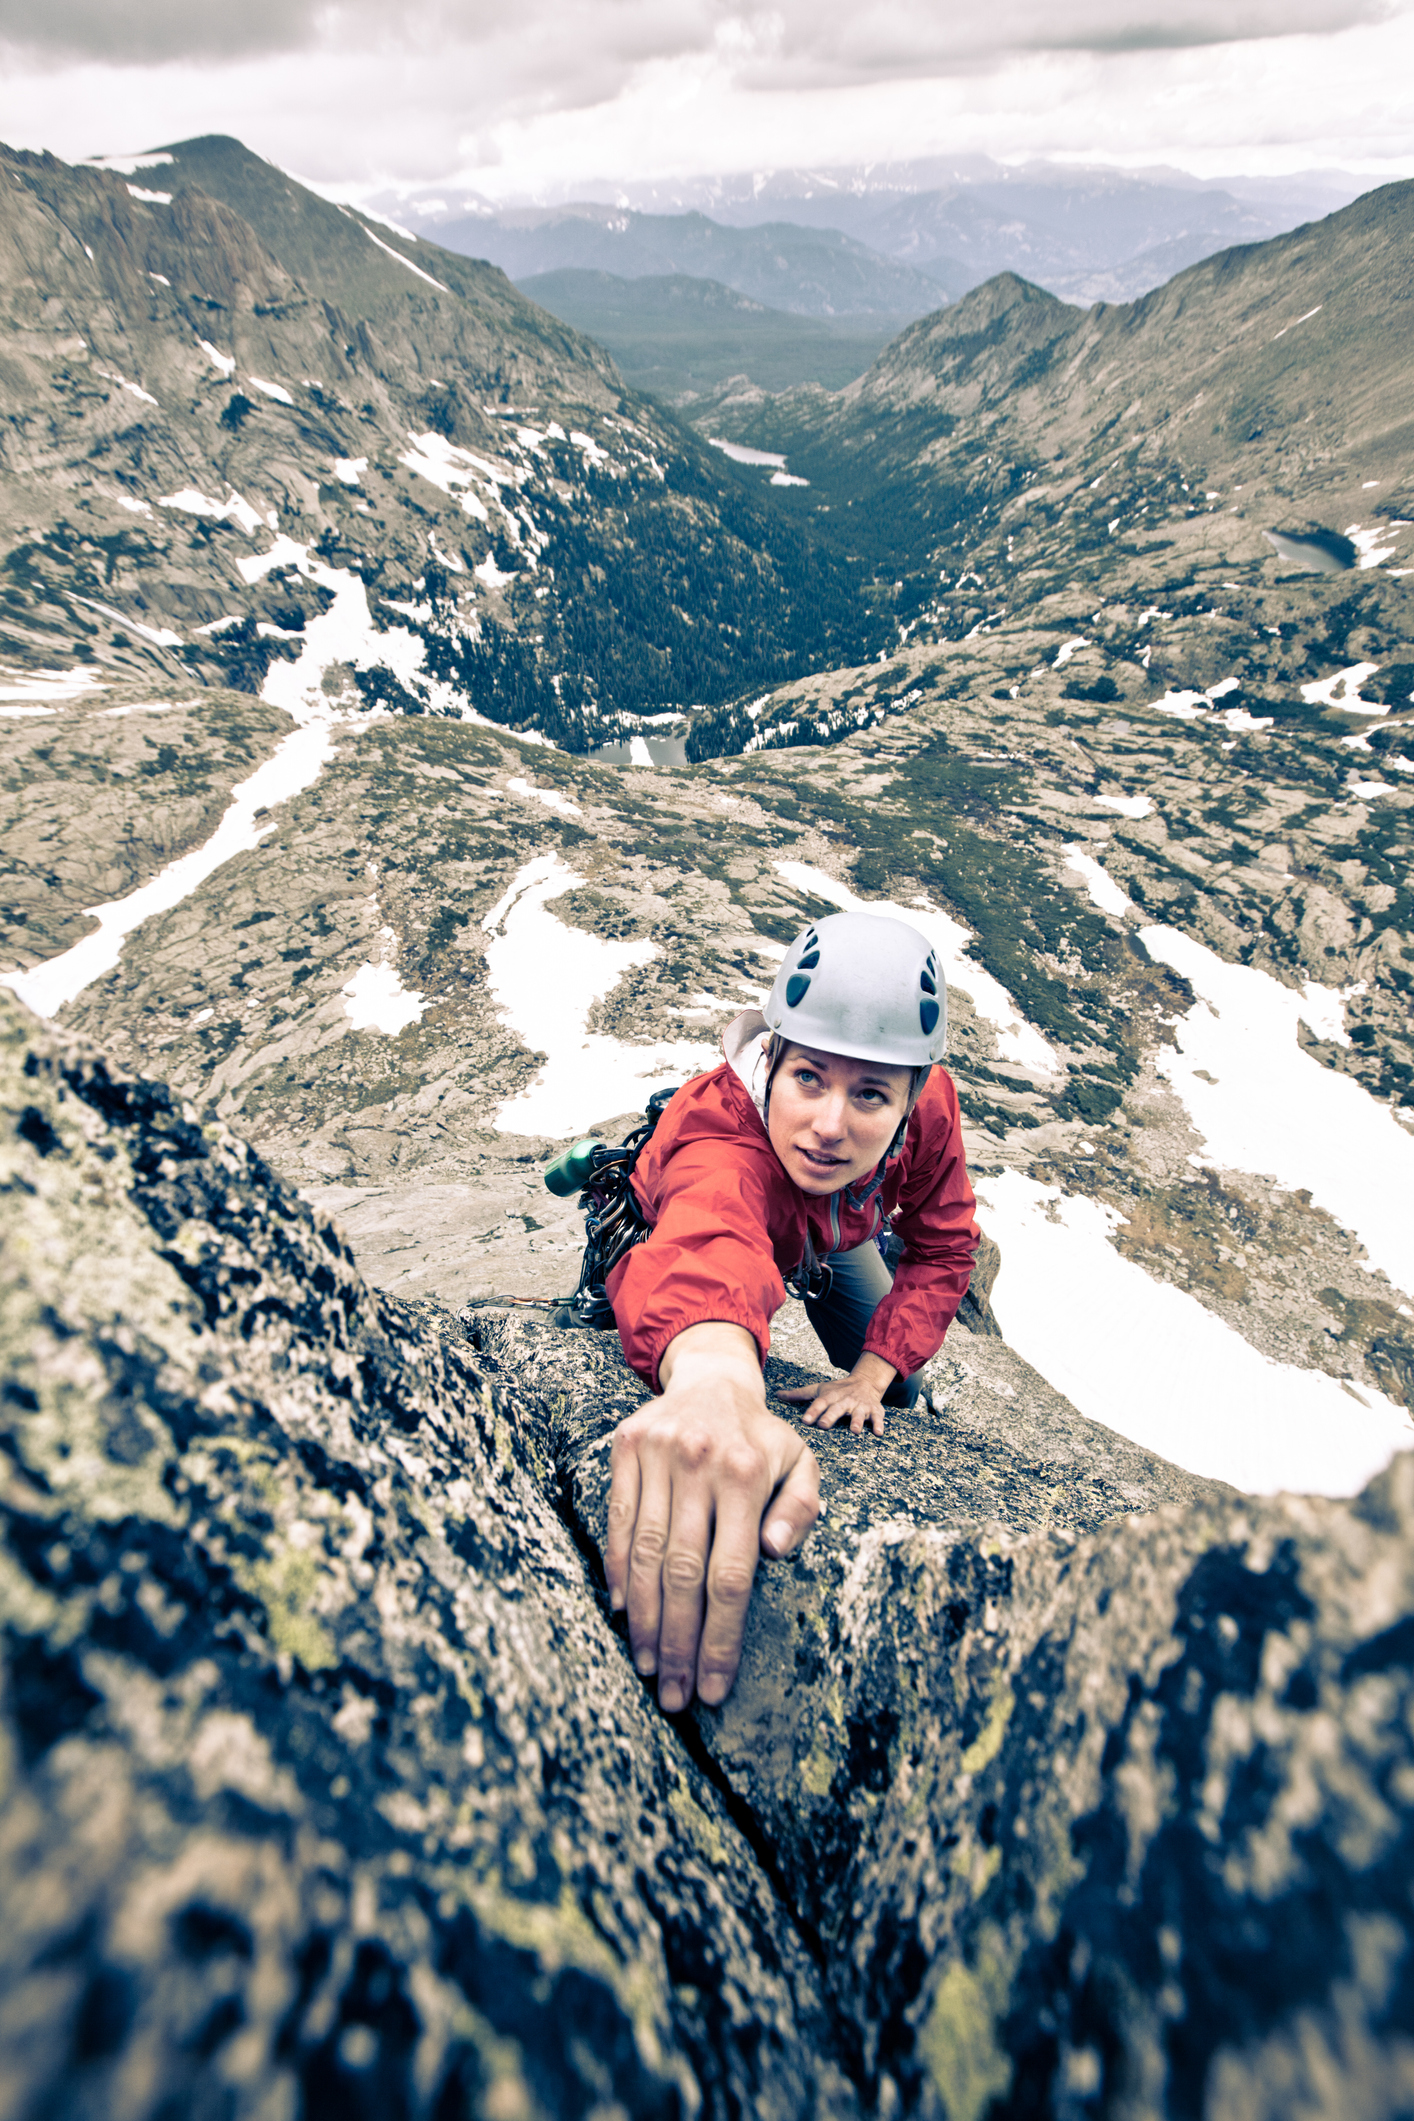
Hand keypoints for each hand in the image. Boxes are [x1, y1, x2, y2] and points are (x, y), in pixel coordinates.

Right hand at [604, 1322, 819, 1712]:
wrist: (712, 1379)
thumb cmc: (761, 1439)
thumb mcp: (802, 1463)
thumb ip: (802, 1508)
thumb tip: (776, 1552)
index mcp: (748, 1475)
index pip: (731, 1574)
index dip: (719, 1637)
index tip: (714, 1687)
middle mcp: (701, 1464)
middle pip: (684, 1574)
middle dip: (679, 1644)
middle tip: (675, 1697)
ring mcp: (659, 1455)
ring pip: (645, 1554)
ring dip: (644, 1619)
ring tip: (649, 1666)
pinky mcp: (626, 1450)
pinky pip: (617, 1522)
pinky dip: (616, 1571)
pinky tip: (623, 1612)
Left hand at [776, 1352, 897, 1435]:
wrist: (865, 1381)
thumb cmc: (837, 1390)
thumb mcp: (818, 1389)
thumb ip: (799, 1394)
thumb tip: (777, 1395)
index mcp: (830, 1397)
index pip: (819, 1404)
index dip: (812, 1411)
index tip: (805, 1420)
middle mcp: (844, 1401)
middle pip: (837, 1409)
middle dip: (831, 1416)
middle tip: (824, 1425)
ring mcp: (860, 1406)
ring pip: (858, 1414)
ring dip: (857, 1421)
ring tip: (854, 1431)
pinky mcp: (874, 1411)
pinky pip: (878, 1418)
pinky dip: (879, 1424)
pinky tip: (878, 1433)